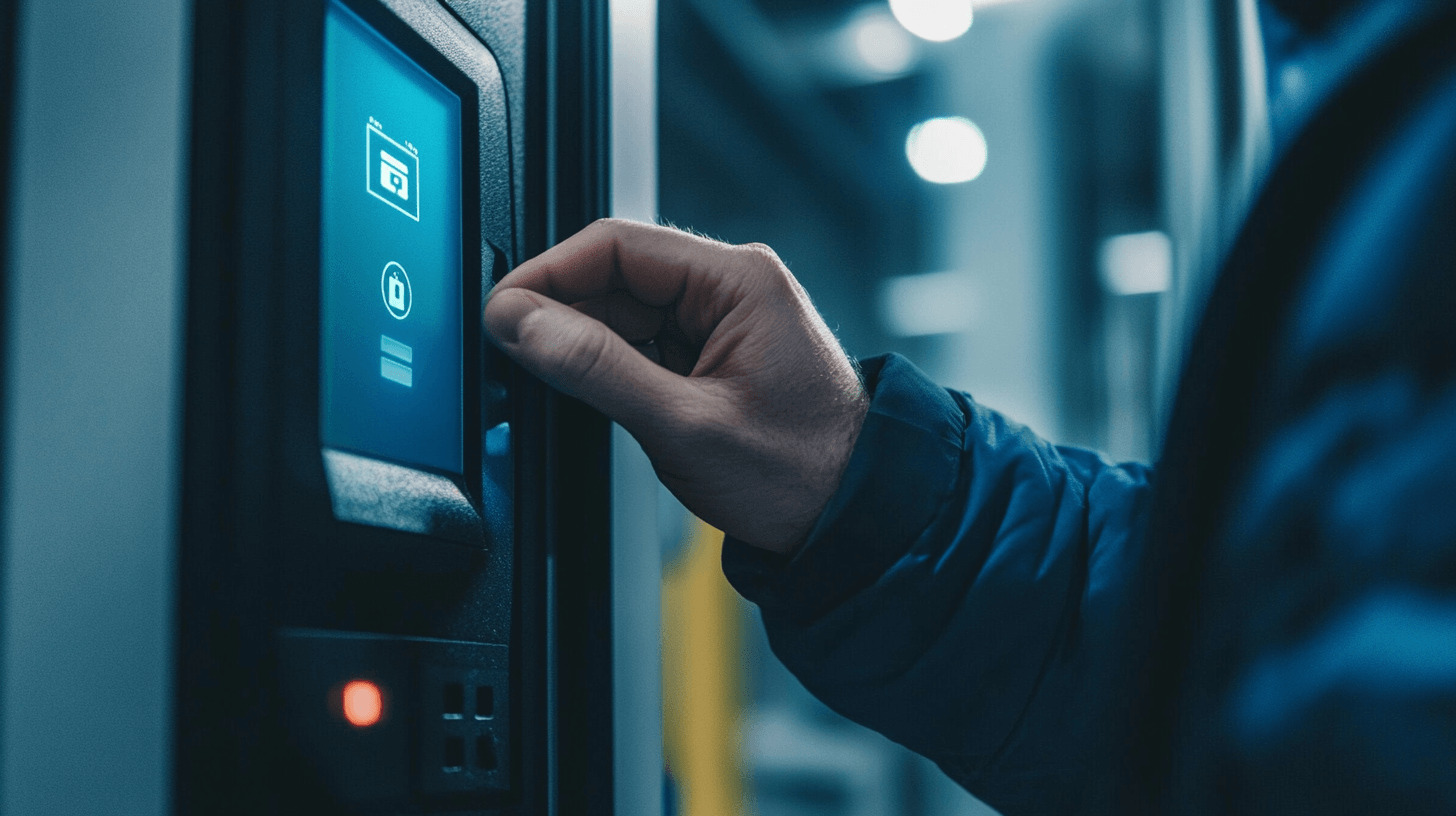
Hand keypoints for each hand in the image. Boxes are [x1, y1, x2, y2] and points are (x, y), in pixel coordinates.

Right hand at [483, 219, 867, 553]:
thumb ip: (597, 369)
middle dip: (560, 312)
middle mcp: (733, 288)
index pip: (616, 245)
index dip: (547, 273)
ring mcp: (724, 322)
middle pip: (615, 276)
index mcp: (739, 280)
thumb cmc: (800, 476)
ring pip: (624, 313)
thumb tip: (522, 323)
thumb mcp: (685, 424)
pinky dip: (608, 367)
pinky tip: (589, 394)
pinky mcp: (714, 356)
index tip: (502, 310)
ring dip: (582, 344)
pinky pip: (644, 345)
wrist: (854, 519)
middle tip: (511, 353)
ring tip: (547, 382)